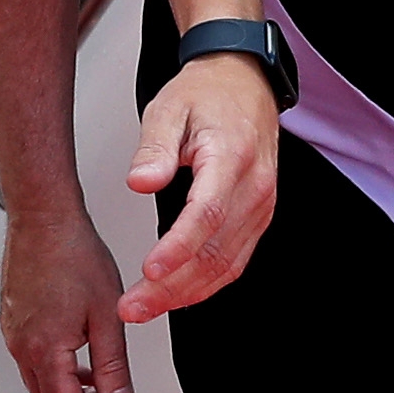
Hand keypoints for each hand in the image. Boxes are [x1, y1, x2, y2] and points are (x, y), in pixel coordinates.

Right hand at [0, 199, 134, 392]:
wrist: (44, 217)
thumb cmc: (72, 253)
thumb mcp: (107, 315)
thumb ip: (113, 366)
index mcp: (45, 349)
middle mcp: (22, 346)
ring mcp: (14, 334)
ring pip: (40, 384)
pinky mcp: (14, 321)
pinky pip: (34, 362)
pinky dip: (58, 373)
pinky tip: (80, 364)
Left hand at [120, 54, 279, 319]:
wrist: (244, 85)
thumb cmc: (207, 95)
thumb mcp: (169, 108)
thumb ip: (154, 147)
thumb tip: (140, 181)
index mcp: (232, 157)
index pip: (208, 212)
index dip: (179, 247)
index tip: (149, 269)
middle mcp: (255, 187)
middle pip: (216, 251)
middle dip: (172, 286)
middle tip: (132, 306)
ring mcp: (261, 207)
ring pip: (225, 265)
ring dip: (184, 294)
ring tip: (144, 308)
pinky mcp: (256, 219)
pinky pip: (233, 262)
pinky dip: (203, 285)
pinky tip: (174, 295)